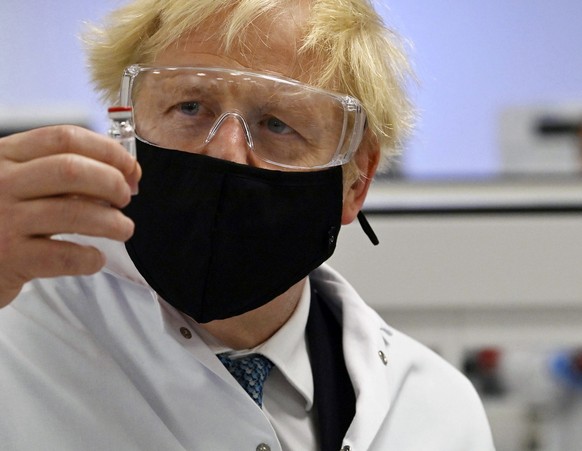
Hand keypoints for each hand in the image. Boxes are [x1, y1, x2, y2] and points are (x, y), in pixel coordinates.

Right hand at [0, 125, 140, 306]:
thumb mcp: (17, 181)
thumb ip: (58, 172)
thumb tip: (122, 173)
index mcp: (6, 155)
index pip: (65, 138)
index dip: (109, 151)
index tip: (130, 168)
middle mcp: (2, 182)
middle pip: (72, 170)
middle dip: (112, 183)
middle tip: (124, 198)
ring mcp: (4, 220)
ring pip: (73, 212)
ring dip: (111, 222)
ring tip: (123, 229)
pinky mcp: (10, 258)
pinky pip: (63, 256)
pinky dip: (89, 258)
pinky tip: (95, 258)